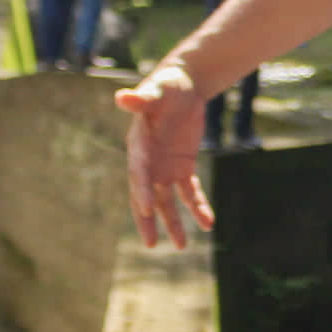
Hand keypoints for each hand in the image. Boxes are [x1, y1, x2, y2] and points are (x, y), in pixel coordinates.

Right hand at [115, 62, 213, 247]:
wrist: (184, 86)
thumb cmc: (167, 85)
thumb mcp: (157, 89)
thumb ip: (142, 98)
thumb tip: (122, 97)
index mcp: (139, 144)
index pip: (138, 172)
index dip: (141, 189)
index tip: (146, 208)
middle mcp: (149, 161)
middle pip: (146, 195)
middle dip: (148, 220)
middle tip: (151, 244)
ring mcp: (165, 166)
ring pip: (168, 200)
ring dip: (174, 221)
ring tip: (182, 245)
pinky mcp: (183, 166)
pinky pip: (190, 192)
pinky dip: (198, 207)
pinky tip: (208, 223)